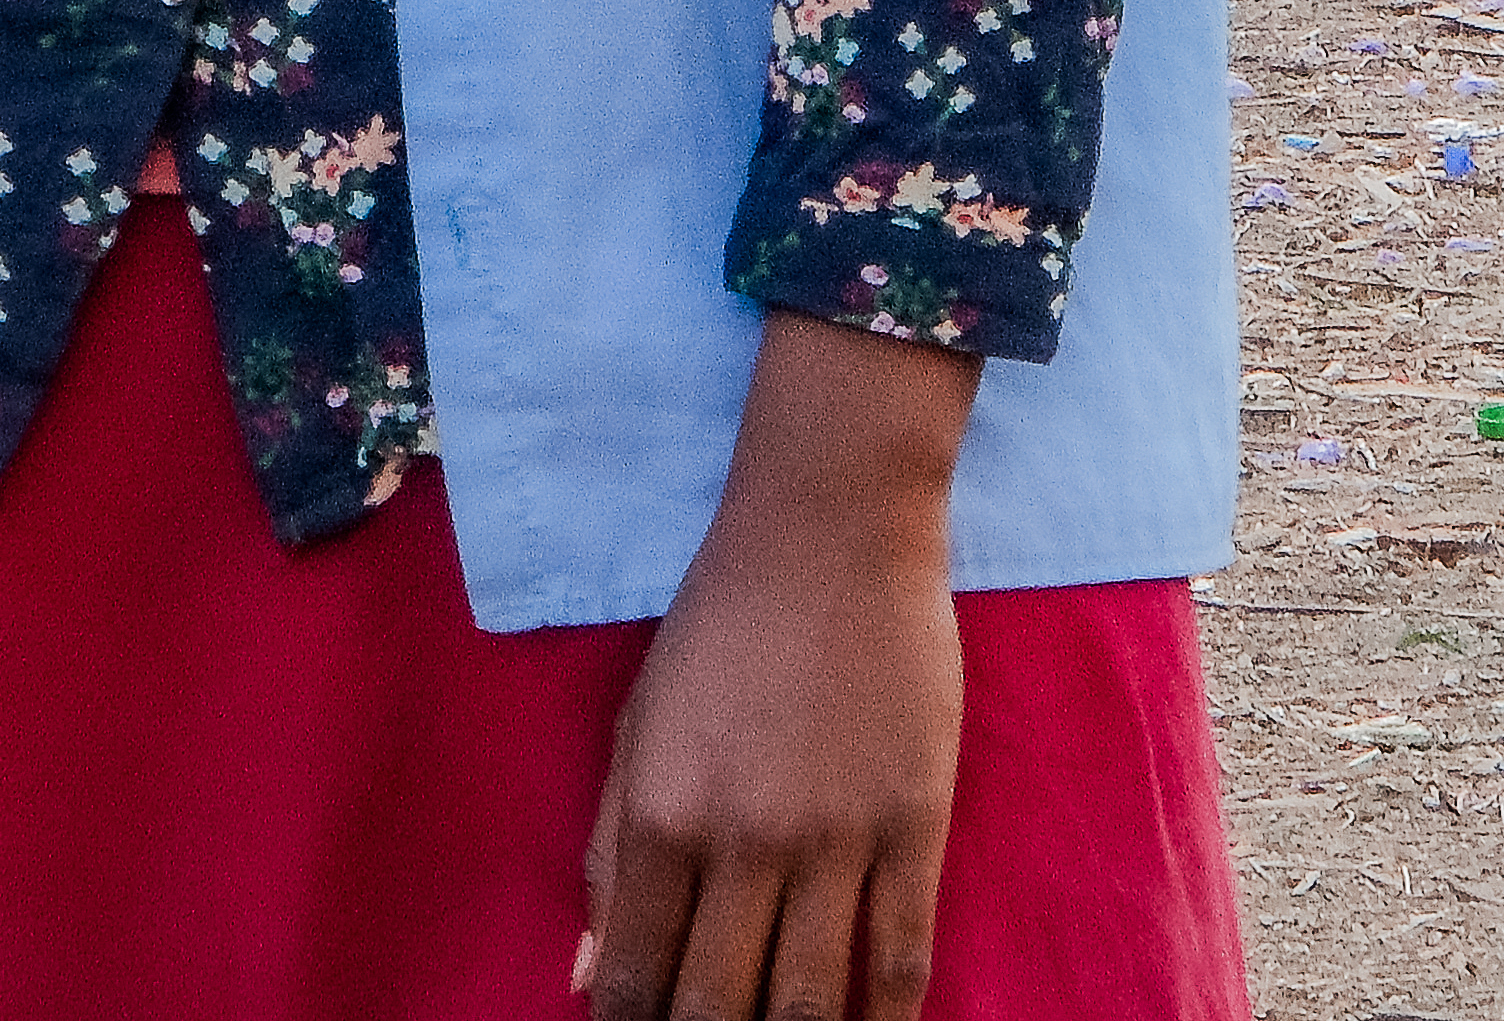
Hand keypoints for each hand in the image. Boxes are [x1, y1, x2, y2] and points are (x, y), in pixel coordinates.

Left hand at [578, 318, 978, 1020]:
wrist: (832, 530)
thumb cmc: (719, 624)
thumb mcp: (638, 726)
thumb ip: (610, 854)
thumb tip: (588, 978)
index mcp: (663, 816)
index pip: (638, 976)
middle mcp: (745, 841)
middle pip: (723, 1008)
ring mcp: (837, 837)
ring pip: (815, 1000)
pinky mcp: (916, 822)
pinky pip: (903, 951)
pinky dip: (886, 1016)